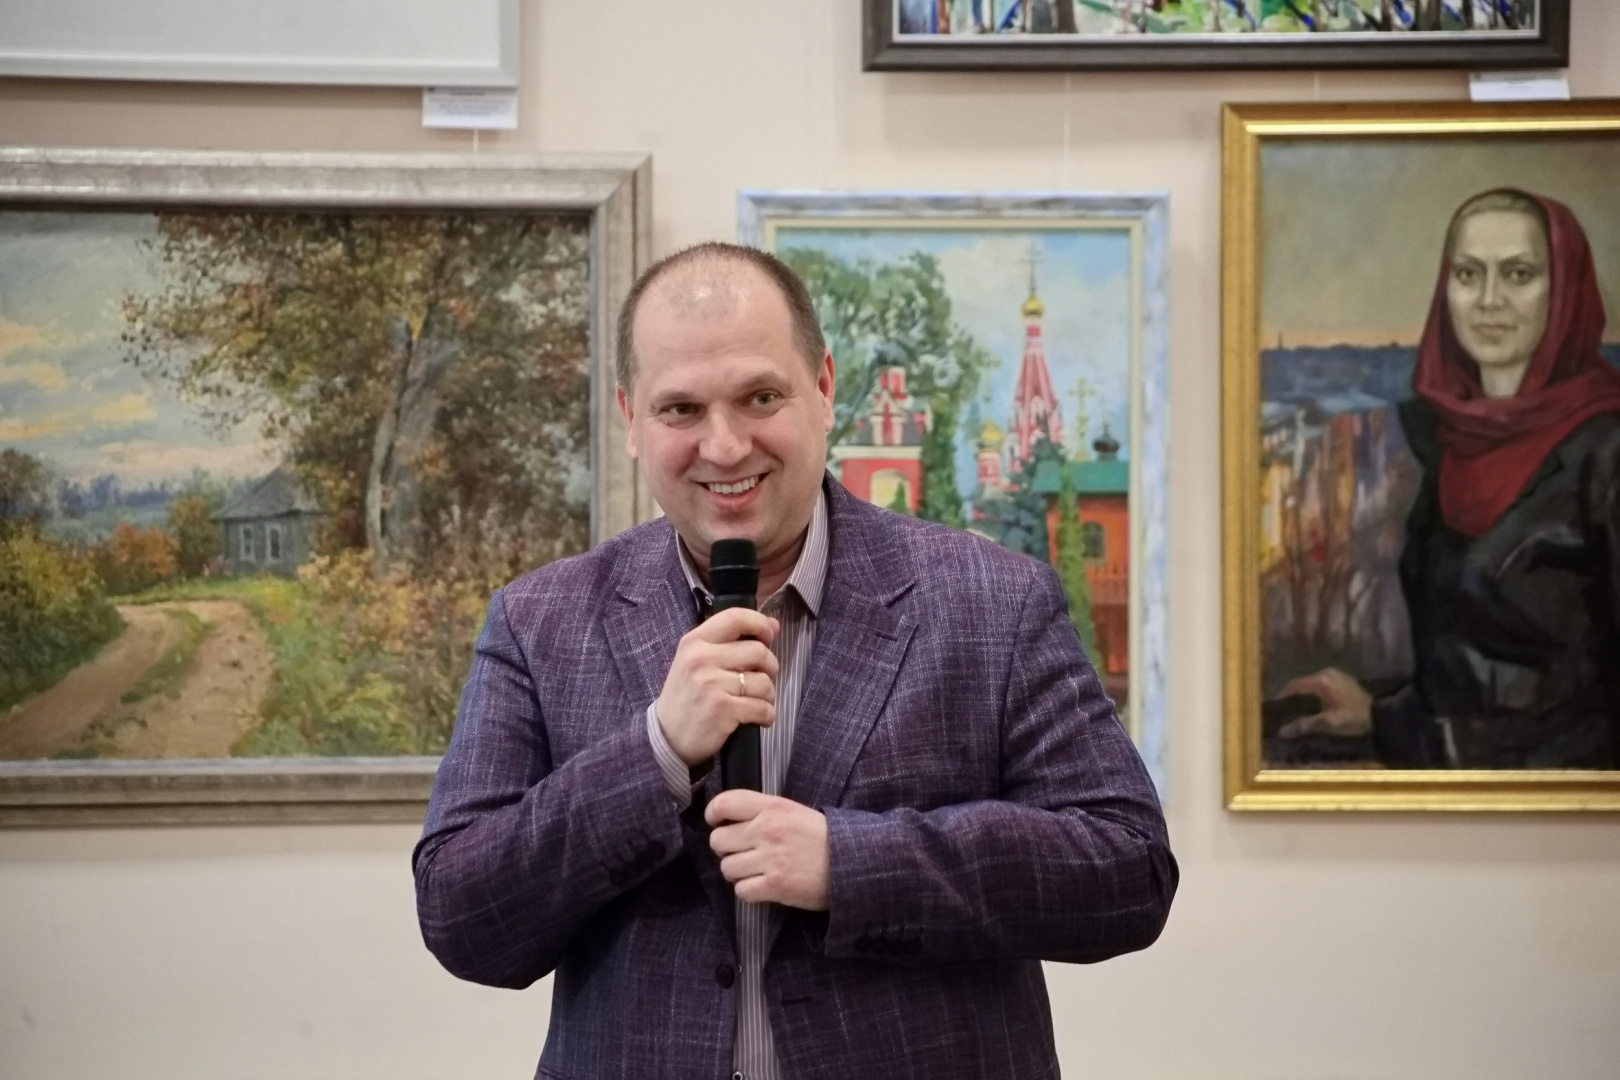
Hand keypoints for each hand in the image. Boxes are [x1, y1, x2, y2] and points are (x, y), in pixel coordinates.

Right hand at [655, 607, 779, 767]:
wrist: (666, 737)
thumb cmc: (686, 696)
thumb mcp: (696, 661)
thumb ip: (731, 642)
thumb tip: (774, 625)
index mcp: (695, 641)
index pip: (735, 617)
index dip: (760, 624)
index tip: (769, 636)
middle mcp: (702, 658)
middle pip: (758, 651)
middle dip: (770, 667)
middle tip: (762, 679)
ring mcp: (711, 684)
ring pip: (764, 682)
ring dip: (768, 695)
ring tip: (757, 701)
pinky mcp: (722, 709)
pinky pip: (762, 707)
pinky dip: (767, 715)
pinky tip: (759, 718)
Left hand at [706, 790, 829, 910]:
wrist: (852, 862)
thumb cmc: (823, 836)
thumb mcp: (794, 811)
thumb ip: (764, 811)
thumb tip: (730, 820)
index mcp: (772, 807)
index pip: (724, 803)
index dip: (713, 814)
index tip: (717, 822)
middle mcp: (767, 830)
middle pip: (718, 840)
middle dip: (725, 848)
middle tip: (740, 852)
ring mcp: (770, 859)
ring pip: (727, 867)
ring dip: (736, 872)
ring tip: (753, 871)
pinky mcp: (775, 886)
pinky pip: (741, 890)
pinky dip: (748, 891)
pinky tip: (762, 885)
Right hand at [1278, 668, 1373, 737]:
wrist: (1382, 716)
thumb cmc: (1353, 718)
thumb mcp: (1328, 723)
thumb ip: (1305, 725)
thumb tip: (1282, 732)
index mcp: (1321, 681)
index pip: (1295, 685)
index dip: (1283, 696)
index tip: (1274, 706)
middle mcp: (1327, 673)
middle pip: (1303, 683)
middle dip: (1293, 696)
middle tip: (1285, 709)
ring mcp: (1337, 676)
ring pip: (1313, 684)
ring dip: (1305, 695)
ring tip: (1297, 708)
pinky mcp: (1344, 681)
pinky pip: (1323, 685)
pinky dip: (1315, 693)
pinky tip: (1315, 705)